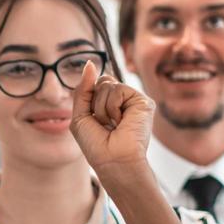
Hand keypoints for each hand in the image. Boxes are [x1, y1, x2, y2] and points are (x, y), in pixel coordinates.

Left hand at [69, 61, 155, 176]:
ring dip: (102, 108)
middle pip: (102, 81)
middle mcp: (124, 100)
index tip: (93, 118)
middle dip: (95, 103)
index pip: (96, 84)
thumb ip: (83, 89)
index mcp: (110, 103)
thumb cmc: (96, 144)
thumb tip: (91, 63)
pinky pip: (118, 89)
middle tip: (103, 123)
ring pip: (108, 85)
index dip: (89, 96)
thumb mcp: (80, 115)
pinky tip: (120, 122)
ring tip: (112, 124)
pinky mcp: (143, 102)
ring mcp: (134, 100)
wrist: (112, 160)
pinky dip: (112, 107)